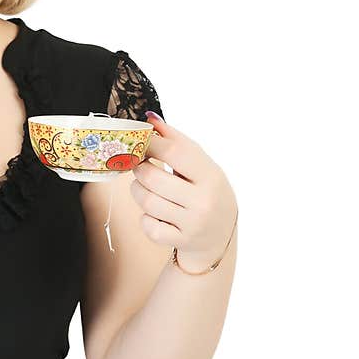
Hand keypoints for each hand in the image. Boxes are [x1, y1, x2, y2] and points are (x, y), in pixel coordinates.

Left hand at [129, 111, 236, 266]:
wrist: (220, 236)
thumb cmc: (205, 191)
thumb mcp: (200, 166)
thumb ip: (176, 142)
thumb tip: (150, 117)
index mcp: (211, 175)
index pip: (173, 151)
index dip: (150, 143)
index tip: (140, 141)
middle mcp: (204, 201)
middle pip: (152, 177)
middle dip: (139, 169)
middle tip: (140, 166)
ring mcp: (193, 224)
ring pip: (146, 201)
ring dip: (137, 191)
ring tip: (144, 188)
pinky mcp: (181, 241)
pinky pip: (148, 226)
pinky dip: (145, 218)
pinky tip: (154, 214)